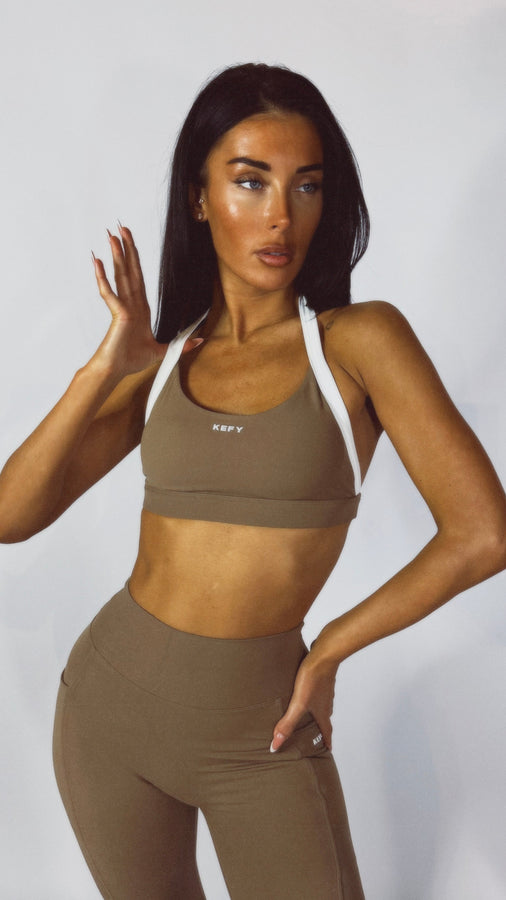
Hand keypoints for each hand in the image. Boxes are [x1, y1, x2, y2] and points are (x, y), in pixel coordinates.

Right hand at [91, 224, 169, 377]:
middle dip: (127, 248)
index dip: (135, 259)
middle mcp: (130, 303)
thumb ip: (180, 346)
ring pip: (120, 275)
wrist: (116, 370)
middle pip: (129, 270)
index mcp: (139, 308)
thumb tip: (200, 341)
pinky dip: (102, 277)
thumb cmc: (131, 360)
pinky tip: (97, 261)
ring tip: (111, 235)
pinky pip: (109, 292)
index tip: (130, 243)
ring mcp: (123, 307)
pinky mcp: (118, 314)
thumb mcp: (163, 351)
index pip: (138, 277)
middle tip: (121, 228)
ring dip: (116, 255)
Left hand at [270, 649, 338, 752]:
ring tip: (309, 714)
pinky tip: (305, 691)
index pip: (326, 731)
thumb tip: (276, 744)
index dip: (326, 741)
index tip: (328, 749)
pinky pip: (318, 691)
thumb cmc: (313, 678)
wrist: (324, 655)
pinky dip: (313, 697)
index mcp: (322, 711)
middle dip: (321, 728)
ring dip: (317, 712)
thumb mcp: (298, 704)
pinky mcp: (321, 678)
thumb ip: (287, 723)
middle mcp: (326, 702)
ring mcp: (325, 689)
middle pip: (325, 718)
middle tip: (317, 734)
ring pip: (322, 704)